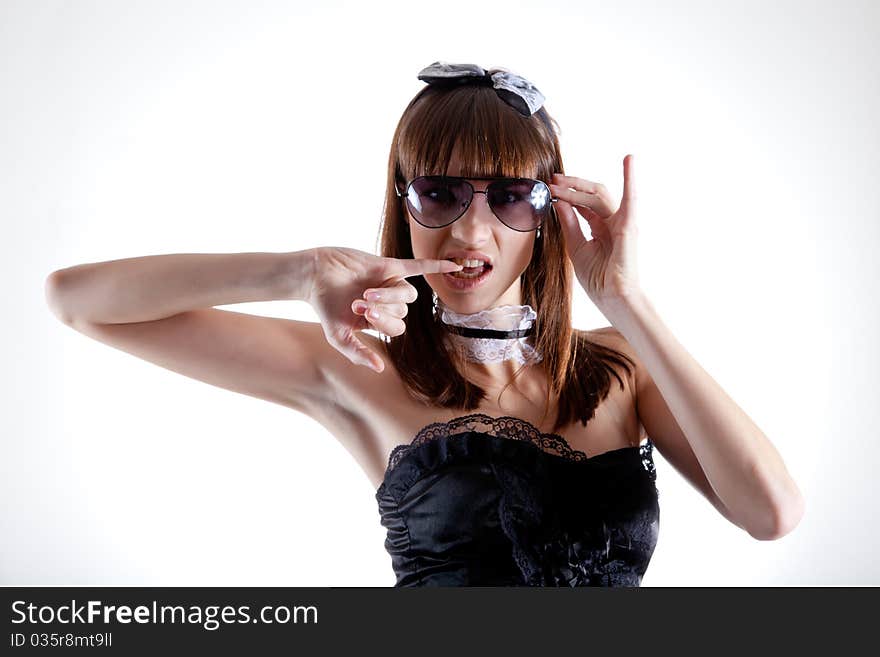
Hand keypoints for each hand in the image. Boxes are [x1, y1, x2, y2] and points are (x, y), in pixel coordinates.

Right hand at [306, 246, 462, 372]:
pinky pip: (419, 266)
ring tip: (367, 293)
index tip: (359, 314)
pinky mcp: (389, 265)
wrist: (314, 275)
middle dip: (382, 310)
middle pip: (403, 312)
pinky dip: (436, 266)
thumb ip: (358, 353)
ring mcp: (390, 283)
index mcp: (380, 319)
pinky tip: (454, 267)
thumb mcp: (338, 336)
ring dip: (390, 295)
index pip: (396, 328)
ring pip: (408, 294)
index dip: (382, 323)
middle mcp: (389, 302)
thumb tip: (379, 368)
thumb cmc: (325, 306)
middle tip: (358, 304)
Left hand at [550, 154, 640, 307]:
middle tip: (552, 181)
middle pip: (591, 195)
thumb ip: (569, 223)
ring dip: (577, 187)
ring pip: (598, 196)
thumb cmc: (598, 278)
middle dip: (571, 186)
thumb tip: (559, 203)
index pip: (584, 203)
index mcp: (601, 227)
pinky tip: (629, 161)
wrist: (612, 297)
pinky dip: (630, 179)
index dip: (567, 193)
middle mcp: (613, 221)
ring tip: (558, 183)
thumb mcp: (576, 246)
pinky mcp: (628, 225)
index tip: (549, 187)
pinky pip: (630, 198)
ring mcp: (622, 222)